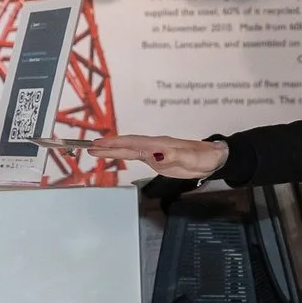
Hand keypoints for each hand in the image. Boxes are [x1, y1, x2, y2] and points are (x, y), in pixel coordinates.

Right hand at [90, 134, 226, 179]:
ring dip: (113, 150)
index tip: (98, 145)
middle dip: (108, 146)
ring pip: (129, 149)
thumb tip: (155, 154)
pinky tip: (116, 155)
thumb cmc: (203, 158)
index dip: (115, 144)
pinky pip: (136, 155)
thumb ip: (174, 156)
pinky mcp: (157, 159)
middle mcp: (154, 146)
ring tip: (95, 151)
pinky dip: (123, 154)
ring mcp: (155, 152)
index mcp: (159, 145)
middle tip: (89, 147)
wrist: (212, 159)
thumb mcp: (190, 159)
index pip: (132, 143)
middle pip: (127, 144)